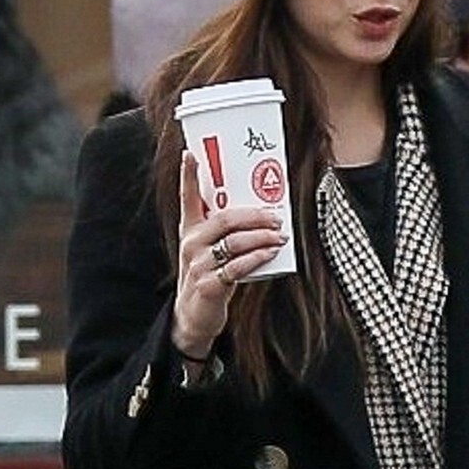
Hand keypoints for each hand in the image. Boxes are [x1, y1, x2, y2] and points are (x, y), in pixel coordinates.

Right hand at [172, 152, 285, 362]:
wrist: (194, 315)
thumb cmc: (208, 276)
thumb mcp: (210, 250)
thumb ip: (226, 233)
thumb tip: (263, 215)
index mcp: (190, 229)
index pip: (187, 197)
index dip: (189, 176)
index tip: (190, 154)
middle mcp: (191, 243)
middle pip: (224, 218)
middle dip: (254, 215)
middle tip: (276, 216)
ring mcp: (198, 264)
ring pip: (234, 242)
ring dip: (262, 237)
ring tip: (280, 235)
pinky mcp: (209, 285)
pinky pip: (237, 267)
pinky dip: (257, 259)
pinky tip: (270, 254)